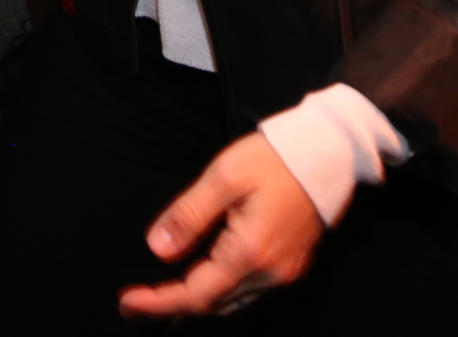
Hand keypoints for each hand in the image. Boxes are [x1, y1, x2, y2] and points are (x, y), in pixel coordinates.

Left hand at [120, 131, 324, 319]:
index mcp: (249, 253)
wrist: (329, 153)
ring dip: (197, 298)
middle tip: (137, 299)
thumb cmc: (274, 159)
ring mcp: (284, 272)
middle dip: (173, 304)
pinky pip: (248, 290)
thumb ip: (188, 215)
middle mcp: (269, 273)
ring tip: (162, 290)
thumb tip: (157, 249)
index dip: (159, 302)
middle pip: (213, 304)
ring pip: (231, 301)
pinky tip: (203, 273)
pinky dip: (220, 288)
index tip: (127, 303)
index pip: (196, 294)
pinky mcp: (291, 264)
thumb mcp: (223, 177)